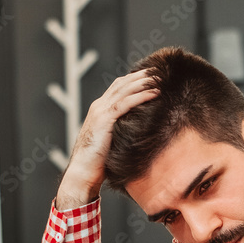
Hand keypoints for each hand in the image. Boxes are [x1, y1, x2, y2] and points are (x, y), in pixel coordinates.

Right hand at [56, 69, 159, 209]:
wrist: (82, 173)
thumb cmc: (97, 164)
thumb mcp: (111, 142)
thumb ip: (121, 132)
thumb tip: (139, 132)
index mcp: (99, 110)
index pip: (118, 87)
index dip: (135, 79)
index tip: (152, 75)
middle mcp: (98, 107)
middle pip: (122, 83)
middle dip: (141, 75)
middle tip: (160, 69)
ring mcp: (100, 112)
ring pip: (125, 90)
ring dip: (144, 81)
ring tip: (161, 76)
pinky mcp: (104, 120)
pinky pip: (125, 103)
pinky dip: (141, 96)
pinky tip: (155, 92)